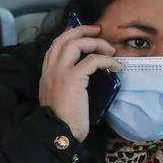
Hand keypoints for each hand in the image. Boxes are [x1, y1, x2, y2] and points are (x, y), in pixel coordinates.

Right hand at [38, 24, 120, 141]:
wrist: (58, 132)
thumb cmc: (62, 120)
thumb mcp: (59, 96)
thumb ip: (64, 83)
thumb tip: (82, 76)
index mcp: (46, 73)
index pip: (54, 46)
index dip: (69, 36)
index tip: (83, 35)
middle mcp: (51, 69)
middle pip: (64, 39)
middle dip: (82, 30)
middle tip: (98, 30)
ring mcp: (60, 72)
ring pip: (76, 44)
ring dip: (96, 43)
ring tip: (110, 49)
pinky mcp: (73, 78)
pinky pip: (92, 60)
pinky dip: (106, 60)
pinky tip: (115, 66)